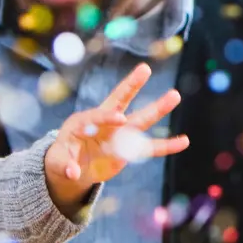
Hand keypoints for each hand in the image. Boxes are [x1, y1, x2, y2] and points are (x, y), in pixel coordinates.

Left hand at [45, 63, 189, 212]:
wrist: (73, 168)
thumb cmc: (62, 160)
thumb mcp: (58, 163)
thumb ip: (65, 166)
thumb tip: (74, 173)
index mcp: (84, 121)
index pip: (98, 115)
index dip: (109, 117)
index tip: (121, 120)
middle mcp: (105, 122)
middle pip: (120, 100)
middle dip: (132, 85)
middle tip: (145, 69)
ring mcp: (119, 134)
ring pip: (141, 119)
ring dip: (158, 108)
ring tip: (175, 95)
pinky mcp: (129, 149)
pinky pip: (151, 147)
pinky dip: (167, 145)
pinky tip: (184, 141)